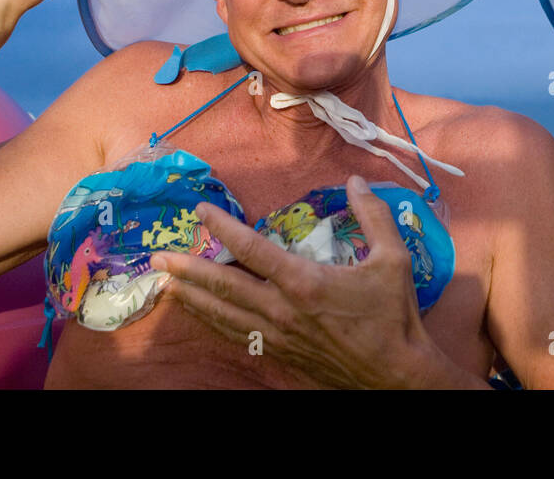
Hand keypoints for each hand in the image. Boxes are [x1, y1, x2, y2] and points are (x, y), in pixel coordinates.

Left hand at [150, 175, 465, 388]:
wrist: (395, 373)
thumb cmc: (393, 315)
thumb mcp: (393, 258)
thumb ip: (373, 214)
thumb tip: (356, 180)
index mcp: (304, 281)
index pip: (252, 248)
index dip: (223, 227)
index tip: (200, 211)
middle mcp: (282, 309)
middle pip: (223, 286)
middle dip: (187, 270)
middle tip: (157, 258)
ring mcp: (278, 336)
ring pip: (223, 316)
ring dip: (192, 298)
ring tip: (165, 285)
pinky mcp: (281, 354)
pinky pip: (237, 337)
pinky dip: (214, 324)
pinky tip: (202, 316)